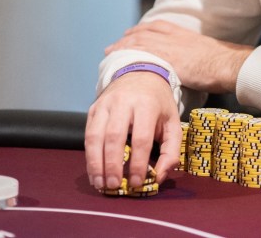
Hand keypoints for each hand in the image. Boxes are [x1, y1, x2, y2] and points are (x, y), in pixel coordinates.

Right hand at [84, 71, 181, 189]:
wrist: (141, 74)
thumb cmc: (158, 103)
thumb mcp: (173, 122)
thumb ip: (171, 150)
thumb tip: (160, 176)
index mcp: (147, 104)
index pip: (140, 138)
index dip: (137, 163)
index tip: (136, 182)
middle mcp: (124, 102)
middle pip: (114, 137)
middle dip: (112, 164)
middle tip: (114, 185)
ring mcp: (105, 104)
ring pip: (95, 136)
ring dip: (95, 162)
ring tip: (100, 183)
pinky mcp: (93, 108)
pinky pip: (88, 134)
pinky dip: (89, 155)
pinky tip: (93, 171)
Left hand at [106, 20, 253, 92]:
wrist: (227, 64)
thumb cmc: (221, 61)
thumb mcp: (205, 50)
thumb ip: (192, 53)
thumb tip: (190, 63)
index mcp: (182, 33)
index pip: (156, 27)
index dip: (141, 30)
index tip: (131, 33)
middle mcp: (172, 37)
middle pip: (143, 34)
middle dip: (127, 39)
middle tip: (114, 45)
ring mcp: (168, 48)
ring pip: (139, 43)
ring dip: (123, 47)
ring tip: (111, 54)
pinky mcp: (166, 61)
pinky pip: (142, 57)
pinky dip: (129, 59)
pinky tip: (120, 64)